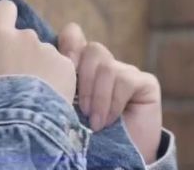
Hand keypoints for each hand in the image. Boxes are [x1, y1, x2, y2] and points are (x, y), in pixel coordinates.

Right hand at [0, 0, 76, 104]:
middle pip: (25, 37)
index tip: (2, 36)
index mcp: (1, 34)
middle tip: (16, 79)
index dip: (4, 19)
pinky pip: (60, 66)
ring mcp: (48, 50)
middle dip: (22, 52)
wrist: (17, 124)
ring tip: (32, 93)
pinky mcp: (66, 65)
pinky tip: (46, 96)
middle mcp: (27, 35)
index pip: (5, 8)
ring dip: (40, 67)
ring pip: (44, 53)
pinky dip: (55, 78)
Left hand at [58, 23, 162, 162]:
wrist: (121, 159)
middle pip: (91, 50)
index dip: (67, 44)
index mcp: (83, 67)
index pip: (73, 36)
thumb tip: (48, 71)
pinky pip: (125, 80)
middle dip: (82, 80)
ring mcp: (127, 71)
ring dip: (97, 97)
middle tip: (79, 109)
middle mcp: (105, 65)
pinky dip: (113, 103)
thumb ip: (64, 87)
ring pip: (107, 66)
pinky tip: (108, 121)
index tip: (62, 67)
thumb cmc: (90, 136)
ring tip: (93, 122)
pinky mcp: (145, 82)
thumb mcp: (70, 110)